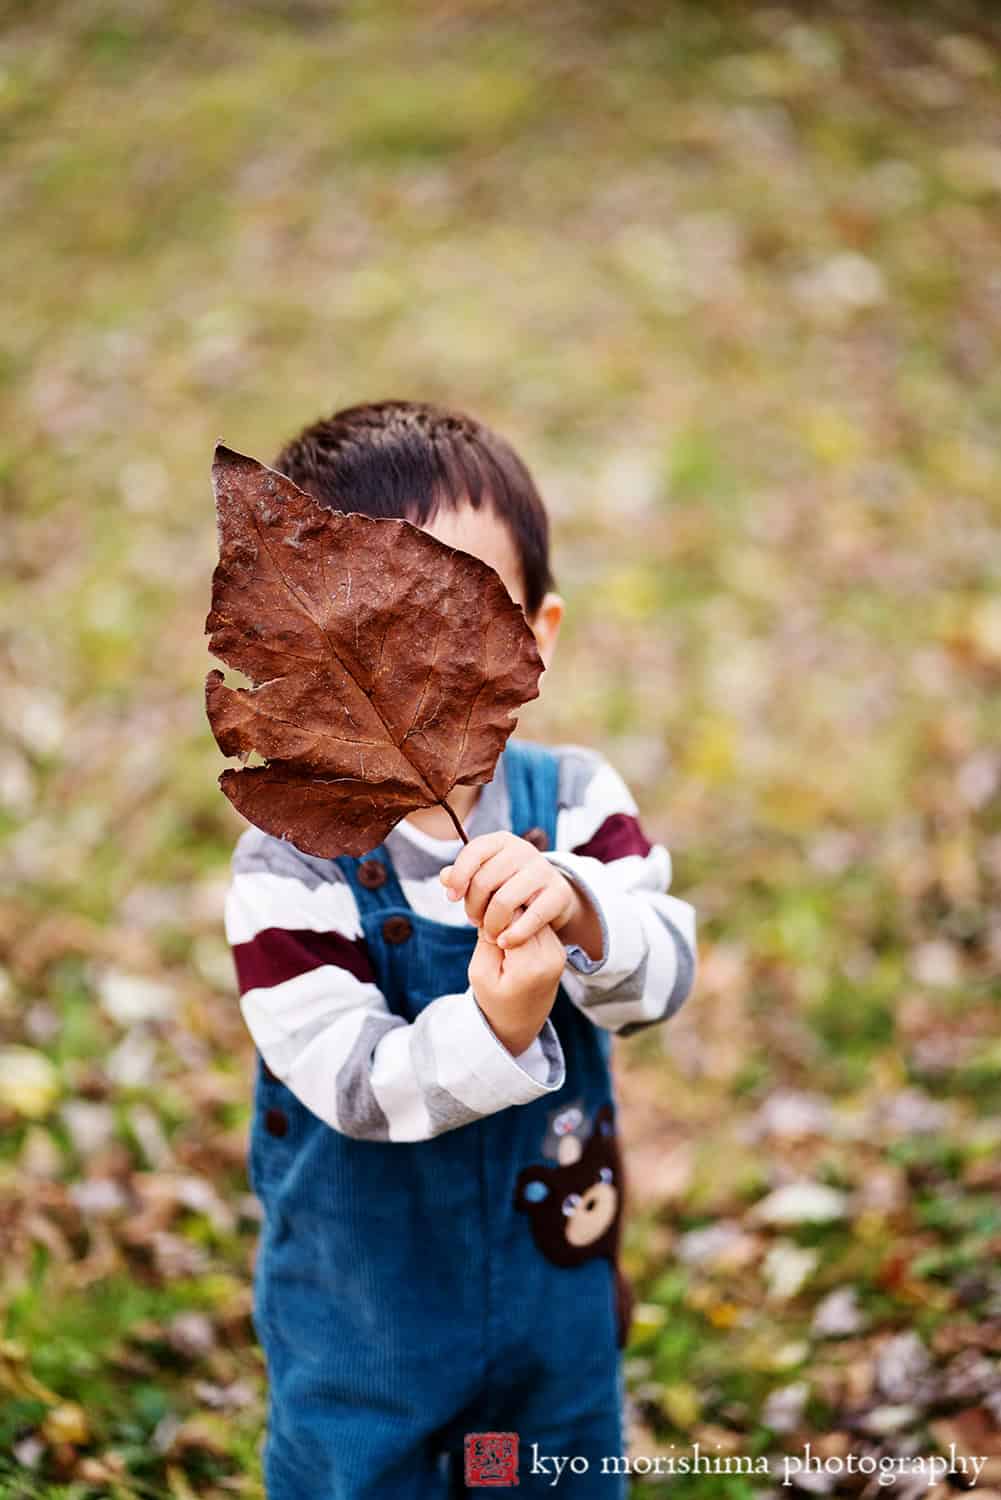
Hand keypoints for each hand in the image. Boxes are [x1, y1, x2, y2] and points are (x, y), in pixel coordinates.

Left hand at [440, 831, 603, 960]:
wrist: (552, 898)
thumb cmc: (510, 886)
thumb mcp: (485, 877)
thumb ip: (463, 876)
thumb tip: (444, 877)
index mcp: (502, 841)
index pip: (474, 852)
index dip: (458, 875)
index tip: (451, 897)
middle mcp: (524, 850)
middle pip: (485, 880)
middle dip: (473, 906)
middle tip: (474, 921)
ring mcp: (544, 870)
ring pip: (504, 900)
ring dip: (491, 924)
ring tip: (489, 934)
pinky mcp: (559, 893)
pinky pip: (531, 917)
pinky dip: (514, 934)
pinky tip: (505, 942)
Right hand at [468, 920, 565, 1056]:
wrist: (519, 1026)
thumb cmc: (494, 1001)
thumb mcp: (480, 972)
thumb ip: (487, 937)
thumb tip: (495, 903)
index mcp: (530, 965)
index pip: (513, 916)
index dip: (492, 911)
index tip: (478, 920)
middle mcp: (551, 956)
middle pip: (527, 911)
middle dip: (505, 909)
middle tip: (485, 920)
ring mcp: (558, 953)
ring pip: (533, 914)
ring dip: (514, 915)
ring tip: (495, 928)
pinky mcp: (558, 950)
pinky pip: (538, 924)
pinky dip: (522, 923)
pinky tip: (507, 933)